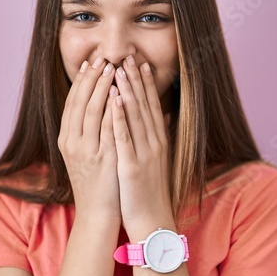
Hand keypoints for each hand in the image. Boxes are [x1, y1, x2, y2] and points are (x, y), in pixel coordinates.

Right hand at [58, 58, 120, 224]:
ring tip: (112, 68)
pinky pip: (106, 128)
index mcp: (66, 140)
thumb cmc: (98, 184)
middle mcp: (72, 143)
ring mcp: (86, 151)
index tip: (90, 63)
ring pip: (91, 110)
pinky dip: (111, 109)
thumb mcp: (89, 155)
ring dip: (102, 87)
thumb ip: (91, 132)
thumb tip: (102, 108)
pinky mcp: (102, 158)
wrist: (98, 214)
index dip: (81, 81)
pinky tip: (119, 93)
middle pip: (79, 102)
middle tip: (102, 58)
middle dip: (91, 78)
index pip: (72, 103)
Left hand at [110, 54, 173, 237]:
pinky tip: (114, 99)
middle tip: (128, 55)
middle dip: (135, 79)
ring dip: (127, 90)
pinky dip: (120, 116)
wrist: (152, 220)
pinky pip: (124, 136)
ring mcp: (144, 153)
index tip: (139, 62)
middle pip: (144, 105)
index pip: (151, 106)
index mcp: (158, 141)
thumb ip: (159, 136)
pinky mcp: (131, 165)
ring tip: (119, 68)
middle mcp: (154, 143)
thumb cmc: (150, 192)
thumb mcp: (157, 160)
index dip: (145, 83)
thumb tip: (162, 114)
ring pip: (134, 116)